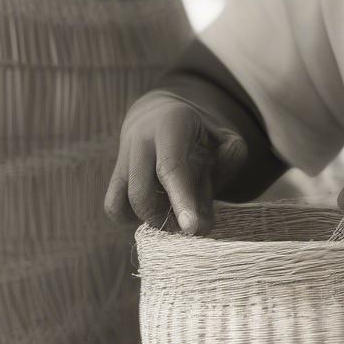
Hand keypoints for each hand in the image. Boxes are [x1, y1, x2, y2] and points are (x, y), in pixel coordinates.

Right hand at [103, 90, 249, 234]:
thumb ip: (231, 160)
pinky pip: (113, 205)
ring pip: (123, 202)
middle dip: (165, 219)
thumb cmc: (201, 135)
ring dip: (150, 220)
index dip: (181, 200)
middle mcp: (140, 138)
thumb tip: (209, 204)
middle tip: (189, 225)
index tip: (191, 228)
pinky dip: (131, 218)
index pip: (171, 168)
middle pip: (142, 193)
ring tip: (174, 215)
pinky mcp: (114, 174)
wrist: (161, 115)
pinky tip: (155, 209)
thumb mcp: (225, 138)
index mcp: (170, 125)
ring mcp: (123, 156)